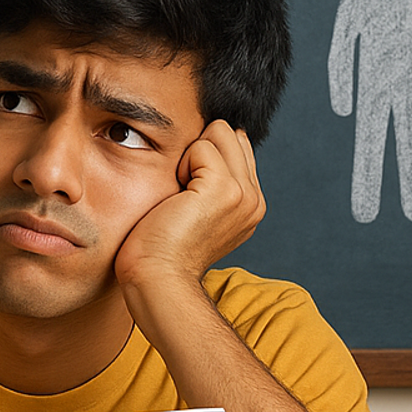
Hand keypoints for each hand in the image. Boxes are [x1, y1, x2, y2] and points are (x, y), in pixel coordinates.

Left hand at [115, 120, 264, 293]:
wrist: (157, 279)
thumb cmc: (161, 249)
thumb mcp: (194, 211)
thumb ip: (208, 181)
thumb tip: (202, 145)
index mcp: (249, 206)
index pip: (235, 146)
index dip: (204, 156)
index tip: (185, 191)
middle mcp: (253, 200)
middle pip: (230, 133)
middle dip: (199, 150)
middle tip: (180, 193)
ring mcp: (243, 194)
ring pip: (219, 132)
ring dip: (190, 155)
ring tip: (179, 195)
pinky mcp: (224, 189)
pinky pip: (202, 145)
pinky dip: (181, 163)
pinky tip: (175, 197)